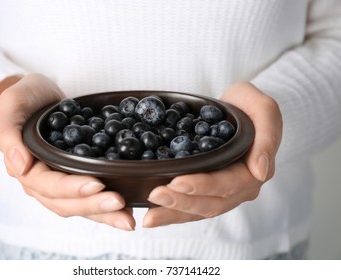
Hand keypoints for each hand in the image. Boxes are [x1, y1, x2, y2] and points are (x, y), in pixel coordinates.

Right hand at [0, 73, 134, 230]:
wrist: (40, 96)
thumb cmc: (25, 100)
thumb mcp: (12, 106)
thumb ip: (9, 135)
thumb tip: (20, 166)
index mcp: (27, 169)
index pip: (48, 186)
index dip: (72, 188)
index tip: (97, 184)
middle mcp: (43, 183)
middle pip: (67, 202)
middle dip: (93, 205)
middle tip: (120, 203)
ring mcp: (61, 182)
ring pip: (81, 205)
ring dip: (104, 214)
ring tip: (128, 218)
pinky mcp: (77, 178)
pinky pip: (91, 196)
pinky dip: (107, 205)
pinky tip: (128, 208)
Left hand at [143, 82, 282, 226]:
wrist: (240, 108)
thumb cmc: (251, 106)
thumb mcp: (264, 110)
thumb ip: (267, 138)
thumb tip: (260, 172)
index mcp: (254, 172)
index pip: (227, 185)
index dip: (202, 185)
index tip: (177, 182)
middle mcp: (240, 188)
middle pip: (211, 204)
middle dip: (181, 202)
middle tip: (155, 195)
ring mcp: (224, 192)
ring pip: (199, 211)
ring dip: (173, 214)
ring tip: (149, 218)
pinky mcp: (209, 191)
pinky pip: (192, 206)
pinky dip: (172, 213)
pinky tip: (152, 215)